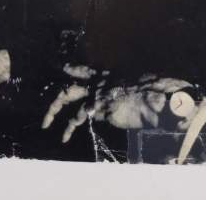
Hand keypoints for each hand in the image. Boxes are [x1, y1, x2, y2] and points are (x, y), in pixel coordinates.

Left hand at [42, 66, 200, 143]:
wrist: (159, 99)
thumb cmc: (150, 96)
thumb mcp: (127, 94)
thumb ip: (111, 99)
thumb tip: (97, 109)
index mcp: (108, 75)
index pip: (85, 70)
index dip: (73, 69)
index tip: (63, 68)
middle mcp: (100, 80)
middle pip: (71, 83)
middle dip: (56, 96)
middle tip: (47, 111)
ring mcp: (98, 90)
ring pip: (68, 94)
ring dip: (54, 110)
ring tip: (46, 124)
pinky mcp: (99, 104)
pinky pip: (78, 115)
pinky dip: (70, 126)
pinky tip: (65, 136)